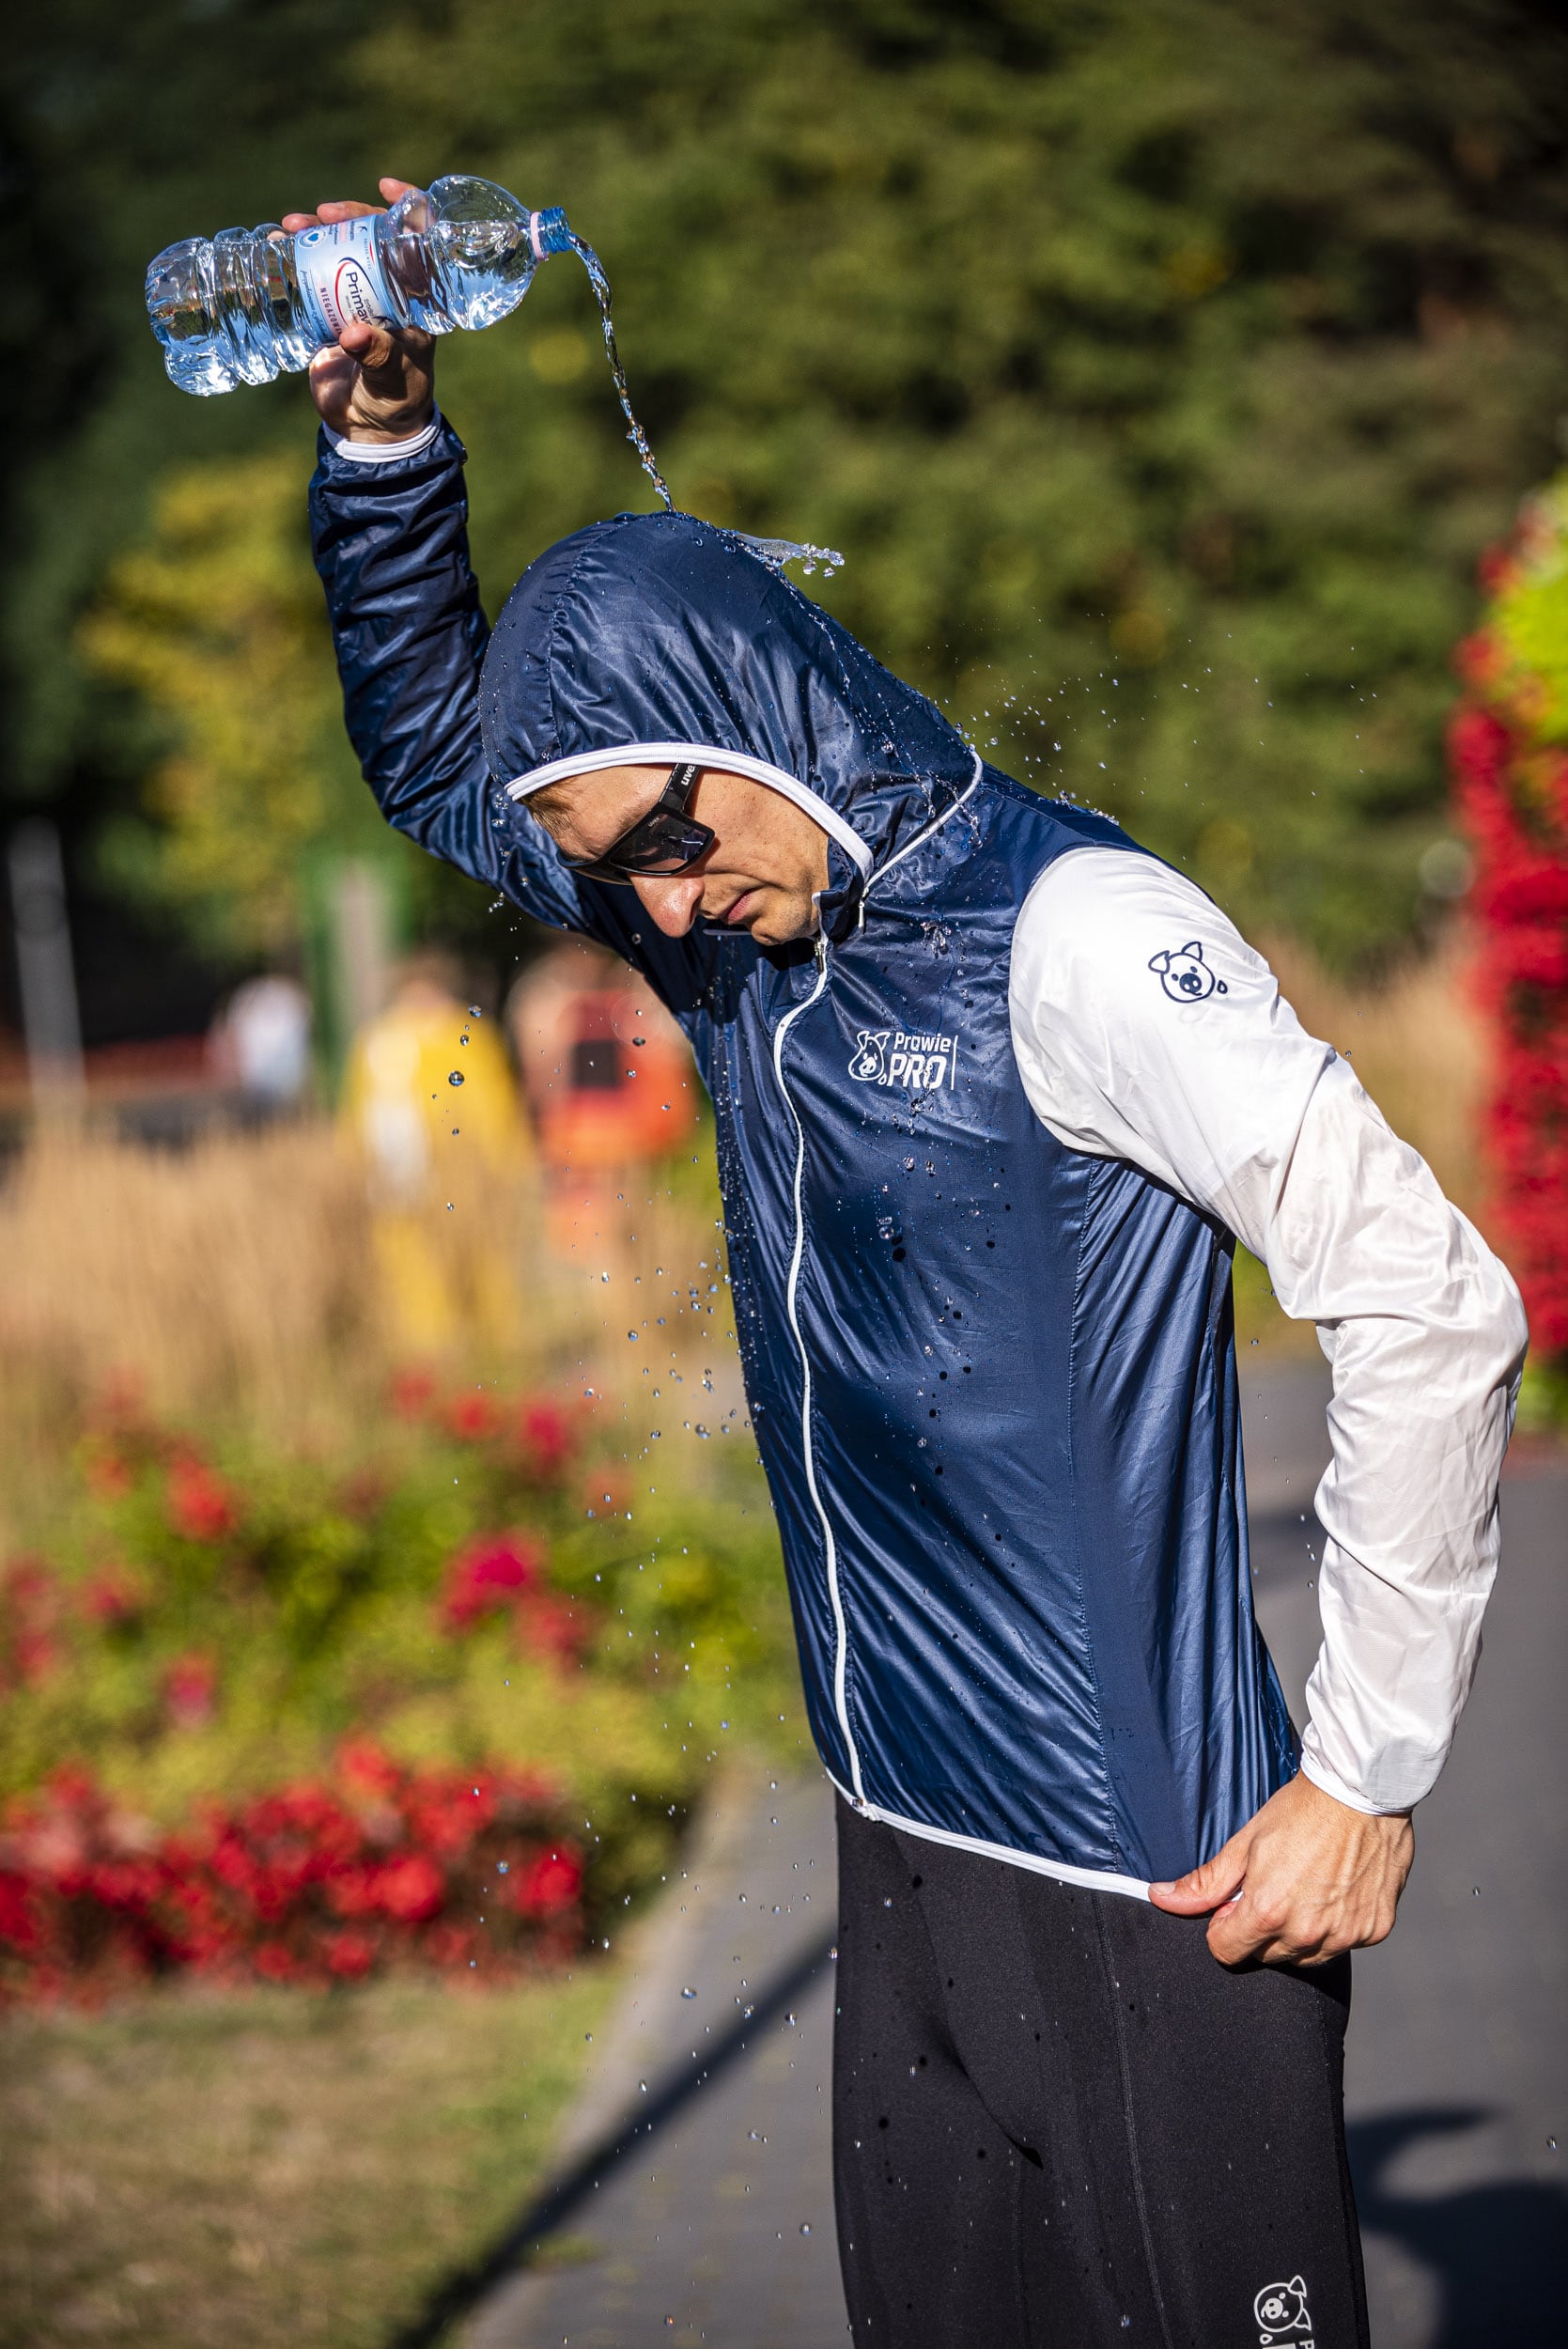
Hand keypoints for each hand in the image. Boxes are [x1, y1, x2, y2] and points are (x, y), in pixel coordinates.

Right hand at [283, 177, 435, 443]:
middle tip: (318, 215)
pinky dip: (294, 256)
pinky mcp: (330, 308)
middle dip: (345, 215)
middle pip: (371, 235)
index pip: (419, 240)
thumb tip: (353, 334)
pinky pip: (313, 272)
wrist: (369, 426)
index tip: (385, 186)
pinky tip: (276, 244)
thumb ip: (379, 357)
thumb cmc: (396, 400)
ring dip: (314, 232)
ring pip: (339, 249)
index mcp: (418, 298)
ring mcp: (358, 295)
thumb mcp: (393, 379)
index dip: (407, 207)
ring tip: (289, 228)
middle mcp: (390, 288)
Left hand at [1147, 1772, 1413, 1966]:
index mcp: (1268, 1913)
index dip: (1224, 1925)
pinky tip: (1335, 1889)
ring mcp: (1345, 1935)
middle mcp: (1307, 1933)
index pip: (1227, 1952)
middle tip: (1274, 1885)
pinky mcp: (1374, 1931)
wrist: (1362, 1791)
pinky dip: (1336, 1925)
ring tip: (1305, 1885)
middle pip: (1266, 1957)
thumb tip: (1162, 1898)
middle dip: (1261, 1929)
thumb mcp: (1246, 1843)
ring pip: (1306, 1957)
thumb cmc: (1303, 1810)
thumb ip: (1206, 1882)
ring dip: (1298, 1933)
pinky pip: (1343, 1944)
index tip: (1236, 1902)